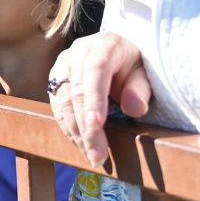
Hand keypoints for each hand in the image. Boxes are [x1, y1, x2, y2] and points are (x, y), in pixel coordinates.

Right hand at [48, 31, 150, 166]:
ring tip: (92, 156)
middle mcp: (79, 51)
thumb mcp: (144, 74)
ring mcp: (63, 64)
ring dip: (76, 132)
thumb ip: (141, 89)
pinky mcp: (55, 78)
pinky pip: (57, 106)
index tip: (97, 125)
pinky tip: (81, 144)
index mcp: (105, 44)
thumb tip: (134, 108)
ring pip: (63, 101)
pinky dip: (68, 127)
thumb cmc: (133, 67)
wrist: (118, 55)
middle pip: (77, 91)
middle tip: (98, 156)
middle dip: (86, 127)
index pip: (96, 70)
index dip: (94, 99)